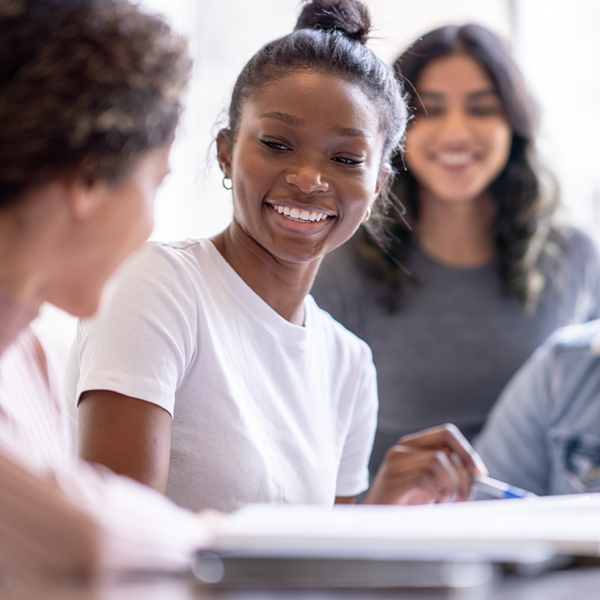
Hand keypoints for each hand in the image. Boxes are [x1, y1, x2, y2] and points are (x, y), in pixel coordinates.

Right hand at [364, 423, 487, 505]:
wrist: (375, 524)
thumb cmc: (405, 506)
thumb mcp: (431, 486)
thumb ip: (449, 475)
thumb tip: (478, 475)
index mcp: (413, 446)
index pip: (446, 433)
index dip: (467, 451)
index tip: (480, 474)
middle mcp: (402, 449)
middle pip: (446, 448)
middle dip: (464, 475)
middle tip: (466, 497)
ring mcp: (395, 463)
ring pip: (439, 461)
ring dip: (452, 486)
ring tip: (446, 503)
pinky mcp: (391, 480)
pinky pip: (426, 479)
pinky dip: (436, 494)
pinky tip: (431, 504)